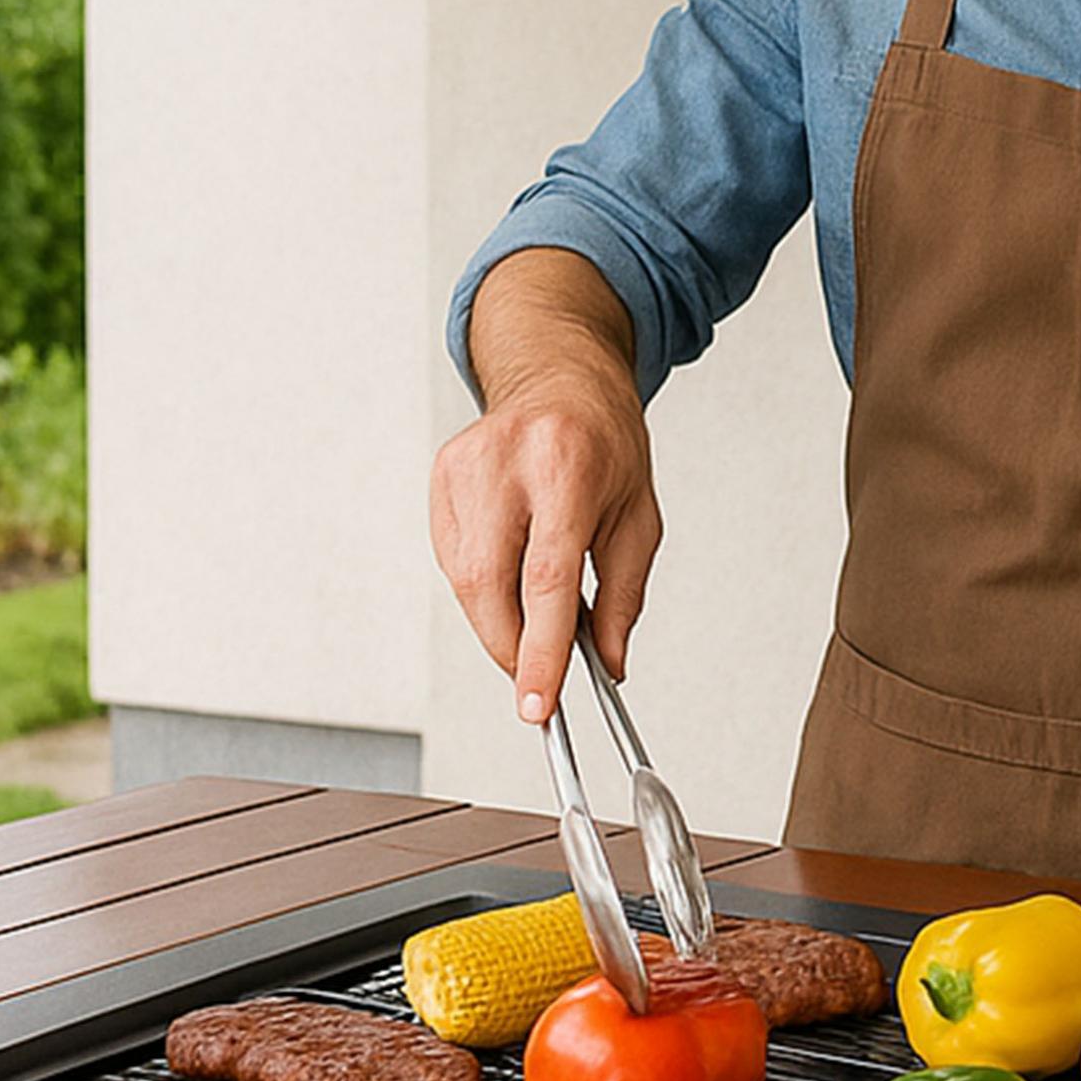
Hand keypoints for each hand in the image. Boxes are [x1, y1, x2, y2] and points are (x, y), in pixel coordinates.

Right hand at [429, 327, 660, 720]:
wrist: (561, 377)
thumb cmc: (605, 443)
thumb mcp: (639, 517)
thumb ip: (623, 595)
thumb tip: (609, 663)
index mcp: (567, 467)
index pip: (546, 579)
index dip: (540, 650)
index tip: (538, 704)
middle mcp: (508, 462)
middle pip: (490, 585)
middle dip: (510, 648)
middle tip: (536, 681)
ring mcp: (465, 466)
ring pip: (465, 578)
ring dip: (497, 620)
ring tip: (534, 619)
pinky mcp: (441, 474)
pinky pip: (452, 557)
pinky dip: (480, 586)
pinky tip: (508, 576)